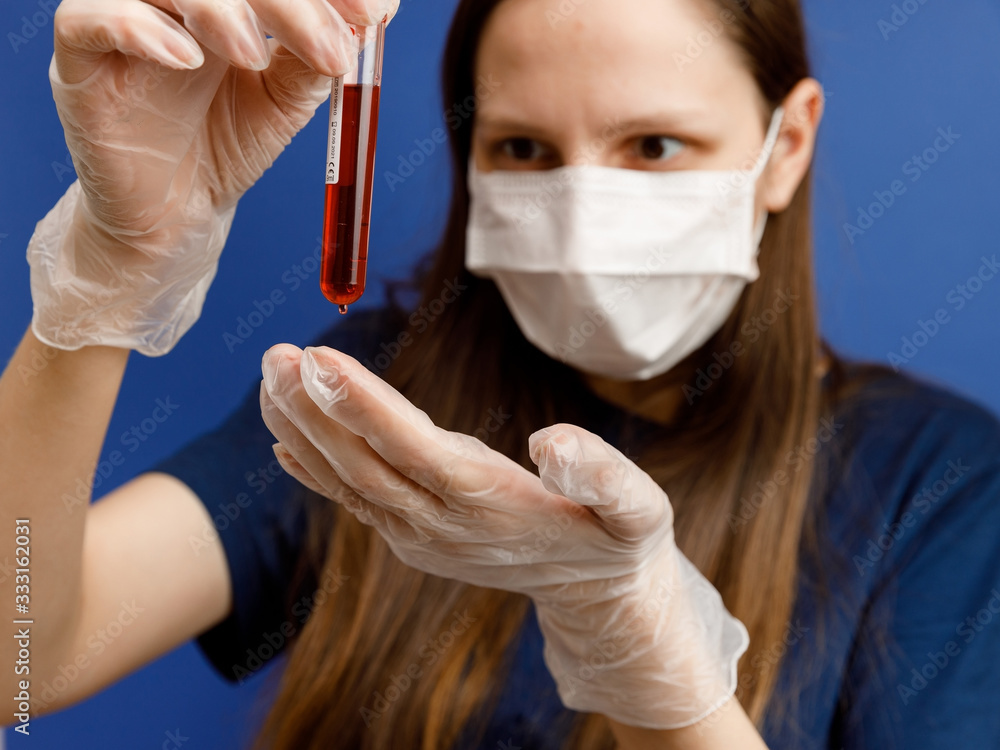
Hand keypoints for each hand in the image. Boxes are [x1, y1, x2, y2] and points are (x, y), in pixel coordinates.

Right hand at [28, 0, 397, 354]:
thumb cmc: (228, 147)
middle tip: (331, 46)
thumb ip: (320, 54)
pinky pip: (90, 17)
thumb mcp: (288, 100)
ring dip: (221, 9)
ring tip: (256, 57)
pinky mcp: (79, 58)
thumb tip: (375, 11)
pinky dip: (141, 29)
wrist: (177, 215)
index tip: (371, 13)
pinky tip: (189, 60)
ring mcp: (121, 19)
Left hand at [258, 343, 748, 728]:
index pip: (415, 452)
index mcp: (491, 506)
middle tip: (278, 353)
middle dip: (317, 408)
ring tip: (270, 376)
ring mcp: (421, 534)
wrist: (591, 590)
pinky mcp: (412, 533)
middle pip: (367, 464)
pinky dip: (315, 470)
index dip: (366, 408)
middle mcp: (442, 524)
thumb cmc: (615, 536)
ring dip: (306, 429)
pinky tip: (282, 439)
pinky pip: (355, 500)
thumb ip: (604, 476)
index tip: (321, 362)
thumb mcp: (637, 509)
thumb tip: (551, 441)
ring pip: (351, 479)